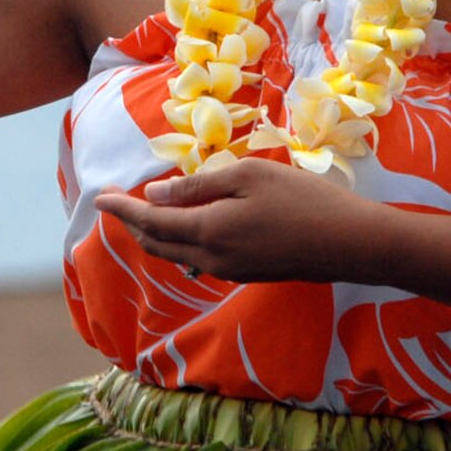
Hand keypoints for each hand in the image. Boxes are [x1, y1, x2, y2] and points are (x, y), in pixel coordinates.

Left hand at [91, 158, 384, 283]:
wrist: (349, 244)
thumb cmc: (302, 199)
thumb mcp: (248, 177)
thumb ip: (197, 187)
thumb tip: (154, 194)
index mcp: (207, 230)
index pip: (151, 220)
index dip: (122, 209)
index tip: (100, 197)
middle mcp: (211, 258)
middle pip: (158, 244)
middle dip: (133, 224)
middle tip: (115, 204)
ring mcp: (229, 271)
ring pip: (177, 255)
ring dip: (155, 236)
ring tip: (143, 215)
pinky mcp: (246, 274)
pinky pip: (199, 261)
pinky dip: (180, 244)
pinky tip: (184, 232)